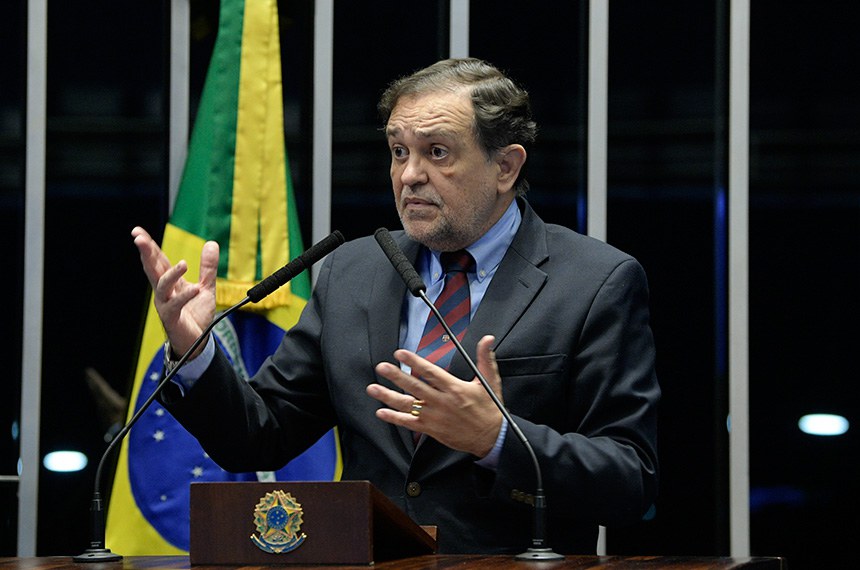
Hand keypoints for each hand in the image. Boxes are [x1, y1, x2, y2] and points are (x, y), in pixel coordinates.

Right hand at [131, 226, 218, 356]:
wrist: (197, 342)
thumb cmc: (196, 314)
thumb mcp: (206, 287)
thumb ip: (208, 267)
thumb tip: (211, 243)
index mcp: (170, 282)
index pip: (157, 260)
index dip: (149, 246)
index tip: (137, 231)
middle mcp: (164, 292)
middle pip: (152, 269)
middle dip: (146, 253)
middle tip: (139, 239)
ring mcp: (166, 304)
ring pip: (162, 286)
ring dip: (170, 274)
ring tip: (183, 264)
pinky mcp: (172, 318)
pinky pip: (175, 306)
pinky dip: (185, 297)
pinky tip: (195, 289)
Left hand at [367, 335, 502, 456]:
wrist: (491, 438)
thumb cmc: (489, 409)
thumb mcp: (490, 382)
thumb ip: (485, 359)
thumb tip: (487, 339)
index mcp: (455, 388)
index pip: (430, 372)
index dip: (414, 362)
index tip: (400, 354)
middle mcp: (442, 402)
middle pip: (414, 387)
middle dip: (396, 377)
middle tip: (381, 367)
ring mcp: (435, 417)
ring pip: (407, 405)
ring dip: (388, 397)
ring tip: (373, 389)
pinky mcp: (431, 430)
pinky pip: (409, 424)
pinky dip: (394, 418)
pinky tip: (382, 412)